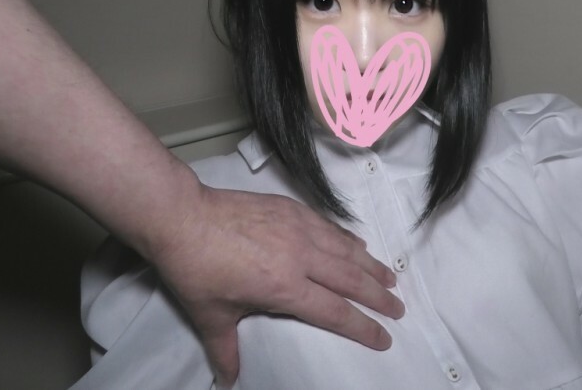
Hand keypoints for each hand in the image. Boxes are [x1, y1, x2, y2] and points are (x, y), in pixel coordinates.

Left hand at [146, 182, 404, 386]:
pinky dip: (349, 239)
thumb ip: (225, 350)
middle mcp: (301, 257)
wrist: (183, 217)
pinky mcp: (292, 209)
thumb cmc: (195, 268)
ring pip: (346, 250)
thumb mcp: (210, 315)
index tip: (384, 338)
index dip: (363, 327)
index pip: (335, 312)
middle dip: (378, 297)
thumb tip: (227, 382)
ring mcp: (299, 229)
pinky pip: (330, 227)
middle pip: (351, 280)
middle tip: (398, 309)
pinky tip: (359, 245)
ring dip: (371, 266)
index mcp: (285, 288)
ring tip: (390, 278)